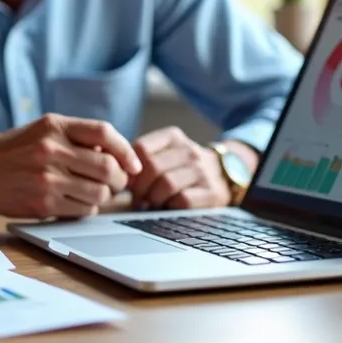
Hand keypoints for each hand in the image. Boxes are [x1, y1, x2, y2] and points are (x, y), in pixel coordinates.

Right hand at [0, 113, 141, 218]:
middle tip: (116, 183)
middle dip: (119, 179)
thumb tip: (119, 155)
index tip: (134, 165)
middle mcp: (51, 149)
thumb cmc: (17, 150)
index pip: (104, 133)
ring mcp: (46, 178)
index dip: (126, 150)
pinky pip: (83, 210)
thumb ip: (78, 137)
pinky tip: (76, 202)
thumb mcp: (45, 130)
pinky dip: (87, 208)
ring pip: (99, 193)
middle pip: (107, 167)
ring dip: (104, 196)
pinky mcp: (42, 203)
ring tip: (94, 192)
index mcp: (54, 126)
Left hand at [127, 127, 242, 208]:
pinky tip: (168, 206)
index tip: (126, 180)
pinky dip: (169, 206)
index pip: (141, 148)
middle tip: (136, 197)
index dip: (128, 167)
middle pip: (152, 167)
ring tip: (150, 202)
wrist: (224, 175)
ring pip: (166, 184)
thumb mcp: (165, 151)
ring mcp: (202, 170)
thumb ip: (142, 158)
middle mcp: (189, 150)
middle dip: (139, 187)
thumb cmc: (182, 166)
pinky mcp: (211, 192)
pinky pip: (182, 200)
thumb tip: (117, 175)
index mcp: (173, 136)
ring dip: (153, 198)